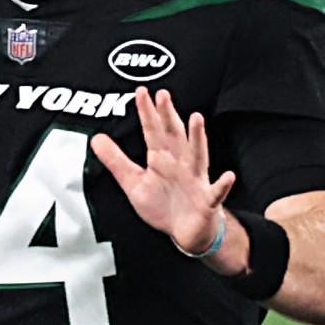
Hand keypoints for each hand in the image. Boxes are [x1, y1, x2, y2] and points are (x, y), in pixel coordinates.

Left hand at [91, 87, 235, 254]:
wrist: (185, 232)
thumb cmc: (163, 204)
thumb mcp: (134, 182)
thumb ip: (116, 161)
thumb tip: (96, 139)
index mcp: (162, 158)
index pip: (153, 131)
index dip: (147, 112)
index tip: (141, 92)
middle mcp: (180, 163)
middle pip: (174, 135)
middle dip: (169, 115)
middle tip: (162, 95)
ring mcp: (195, 180)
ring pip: (197, 155)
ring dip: (197, 137)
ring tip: (196, 119)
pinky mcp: (207, 200)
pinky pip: (216, 192)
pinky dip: (223, 185)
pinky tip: (228, 176)